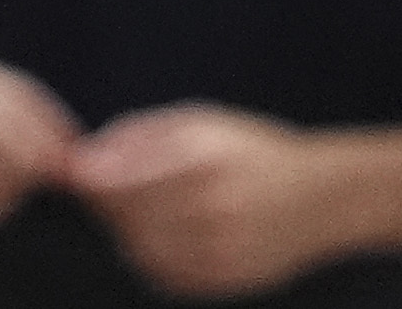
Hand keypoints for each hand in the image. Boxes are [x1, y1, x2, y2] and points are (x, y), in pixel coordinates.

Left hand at [66, 103, 370, 298]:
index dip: (92, 179)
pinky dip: (152, 256)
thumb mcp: (200, 121)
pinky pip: (163, 274)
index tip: (81, 172)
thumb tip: (82, 160)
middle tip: (112, 189)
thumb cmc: (249, 150)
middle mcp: (211, 202)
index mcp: (203, 154)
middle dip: (108, 204)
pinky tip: (168, 234)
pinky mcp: (223, 280)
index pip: (120, 179)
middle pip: (126, 216)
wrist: (320, 198)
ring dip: (128, 231)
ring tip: (146, 209)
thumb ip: (139, 136)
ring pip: (139, 249)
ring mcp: (219, 247)